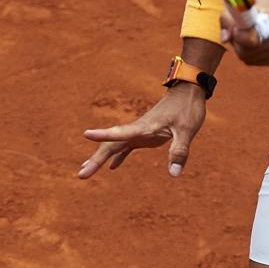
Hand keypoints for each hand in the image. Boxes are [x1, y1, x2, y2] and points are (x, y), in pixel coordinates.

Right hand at [78, 86, 206, 178]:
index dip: (103, 135)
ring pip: (114, 146)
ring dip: (100, 159)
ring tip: (85, 172)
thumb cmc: (187, 109)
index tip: (86, 134)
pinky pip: (126, 147)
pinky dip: (118, 157)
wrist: (187, 92)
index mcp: (144, 127)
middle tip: (81, 175)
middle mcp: (136, 130)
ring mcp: (138, 132)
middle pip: (110, 145)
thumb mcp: (187, 131)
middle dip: (95, 160)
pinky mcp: (144, 135)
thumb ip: (179, 151)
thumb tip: (174, 174)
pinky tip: (112, 167)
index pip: (120, 133)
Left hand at [219, 0, 268, 65]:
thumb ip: (231, 15)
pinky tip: (255, 40)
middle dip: (236, 41)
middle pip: (245, 50)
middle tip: (237, 29)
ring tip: (247, 32)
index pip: (251, 37)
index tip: (235, 27)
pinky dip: (249, 52)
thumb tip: (224, 38)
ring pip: (247, 57)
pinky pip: (254, 61)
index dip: (237, 34)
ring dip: (241, 47)